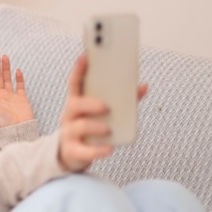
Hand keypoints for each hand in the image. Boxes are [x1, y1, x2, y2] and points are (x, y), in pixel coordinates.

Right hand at [58, 55, 147, 171]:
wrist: (73, 154)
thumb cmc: (91, 128)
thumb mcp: (102, 113)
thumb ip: (122, 100)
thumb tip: (143, 87)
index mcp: (78, 102)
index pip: (75, 83)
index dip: (79, 70)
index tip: (85, 57)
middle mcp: (70, 116)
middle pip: (74, 104)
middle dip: (90, 104)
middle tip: (106, 106)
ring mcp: (69, 133)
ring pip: (79, 126)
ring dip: (95, 126)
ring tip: (108, 128)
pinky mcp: (72, 151)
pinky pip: (84, 151)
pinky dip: (97, 150)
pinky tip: (109, 148)